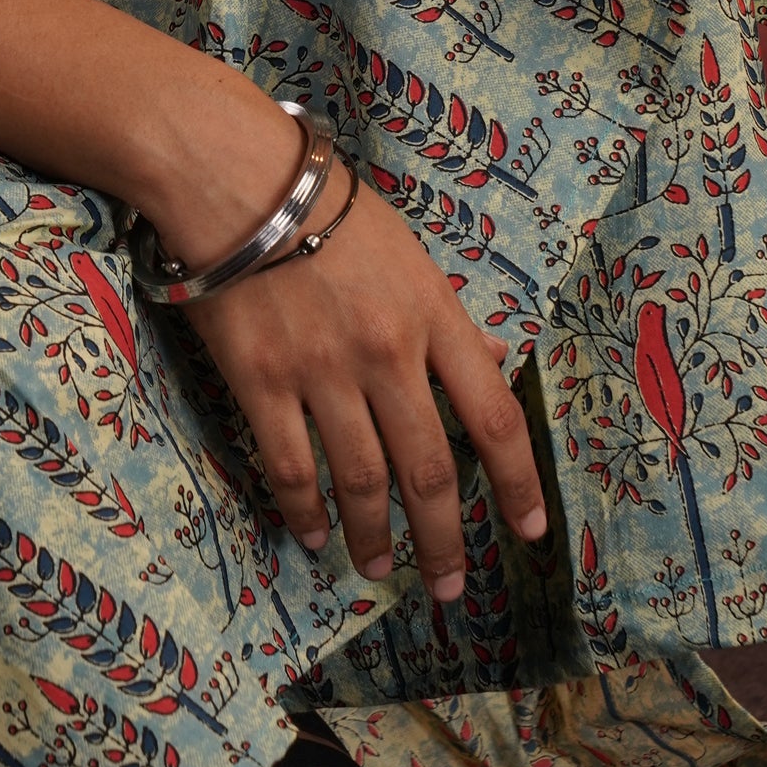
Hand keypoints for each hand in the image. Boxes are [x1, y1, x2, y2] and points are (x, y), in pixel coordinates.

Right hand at [188, 169, 548, 601]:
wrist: (237, 178)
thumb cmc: (326, 206)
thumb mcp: (409, 254)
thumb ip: (438, 321)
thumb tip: (472, 376)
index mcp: (433, 316)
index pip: (494, 417)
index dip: (516, 484)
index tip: (529, 532)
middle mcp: (387, 353)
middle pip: (429, 468)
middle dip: (444, 539)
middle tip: (447, 588)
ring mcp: (322, 371)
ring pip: (362, 479)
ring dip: (374, 536)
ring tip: (379, 570)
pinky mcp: (261, 379)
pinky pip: (290, 464)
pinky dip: (305, 510)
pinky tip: (312, 536)